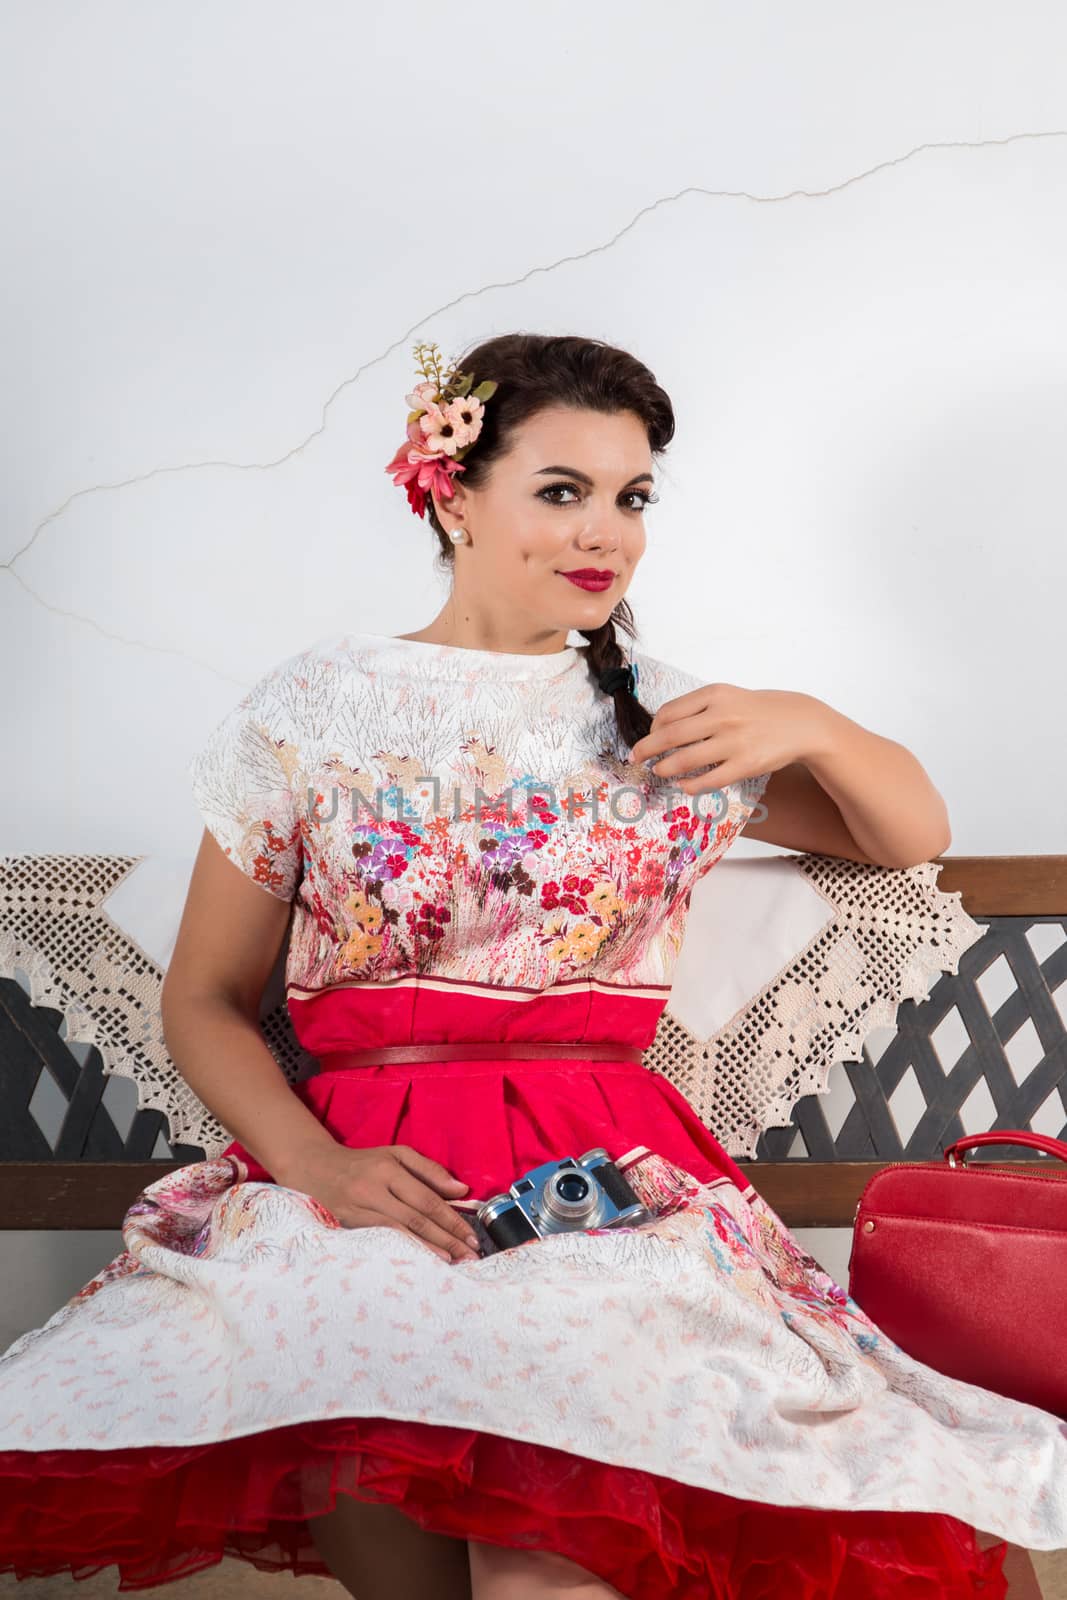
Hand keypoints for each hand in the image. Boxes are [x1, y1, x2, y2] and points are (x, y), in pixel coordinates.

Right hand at [281, 1143, 481, 1262]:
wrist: (315, 1168)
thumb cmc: (364, 1163)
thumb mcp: (397, 1155)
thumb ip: (430, 1171)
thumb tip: (461, 1191)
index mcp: (388, 1168)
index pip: (426, 1199)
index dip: (451, 1220)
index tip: (472, 1236)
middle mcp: (372, 1189)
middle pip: (416, 1218)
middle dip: (446, 1239)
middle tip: (470, 1255)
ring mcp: (357, 1209)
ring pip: (399, 1232)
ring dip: (428, 1249)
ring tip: (452, 1261)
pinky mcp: (347, 1225)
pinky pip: (381, 1240)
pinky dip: (404, 1250)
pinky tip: (420, 1260)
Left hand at [628, 684, 828, 796]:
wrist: (800, 722)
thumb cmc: (757, 710)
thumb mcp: (728, 697)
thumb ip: (698, 708)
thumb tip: (661, 729)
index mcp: (714, 694)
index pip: (669, 712)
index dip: (652, 728)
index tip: (649, 737)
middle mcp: (722, 715)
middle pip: (670, 736)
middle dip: (646, 749)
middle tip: (635, 758)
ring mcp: (734, 741)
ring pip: (685, 760)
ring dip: (665, 768)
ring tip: (659, 771)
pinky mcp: (746, 765)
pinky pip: (709, 780)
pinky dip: (690, 785)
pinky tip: (684, 785)